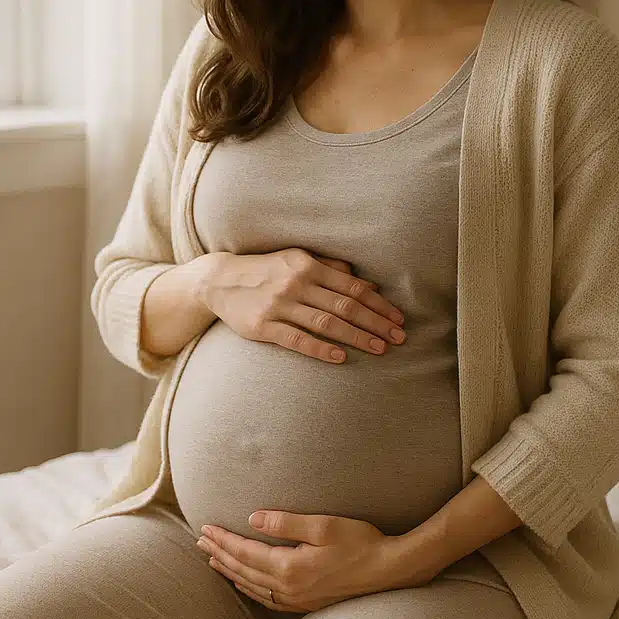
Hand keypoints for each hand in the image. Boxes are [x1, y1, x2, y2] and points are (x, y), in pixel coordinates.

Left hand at [194, 510, 418, 612]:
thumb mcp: (323, 525)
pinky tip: (245, 582)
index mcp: (289, 566)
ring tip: (214, 560)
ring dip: (230, 572)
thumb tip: (253, 518)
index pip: (245, 552)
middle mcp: (288, 587)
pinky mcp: (306, 602)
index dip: (223, 539)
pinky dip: (249, 588)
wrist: (388, 570)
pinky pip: (266, 598)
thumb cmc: (359, 542)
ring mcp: (297, 598)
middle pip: (243, 570)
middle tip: (200, 541)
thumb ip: (285, 522)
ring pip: (252, 586)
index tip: (205, 528)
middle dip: (220, 554)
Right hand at [205, 249, 405, 363]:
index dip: (378, 304)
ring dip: (356, 337)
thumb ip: (331, 269)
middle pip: (344, 306)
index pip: (351, 287)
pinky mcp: (263, 326)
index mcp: (307, 265)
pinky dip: (320, 348)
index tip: (398, 318)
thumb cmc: (267, 270)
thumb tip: (368, 285)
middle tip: (398, 337)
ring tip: (379, 348)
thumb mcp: (298, 260)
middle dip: (375, 323)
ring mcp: (279, 305)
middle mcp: (296, 283)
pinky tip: (340, 357)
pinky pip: (297, 339)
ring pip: (326, 323)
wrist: (220, 280)